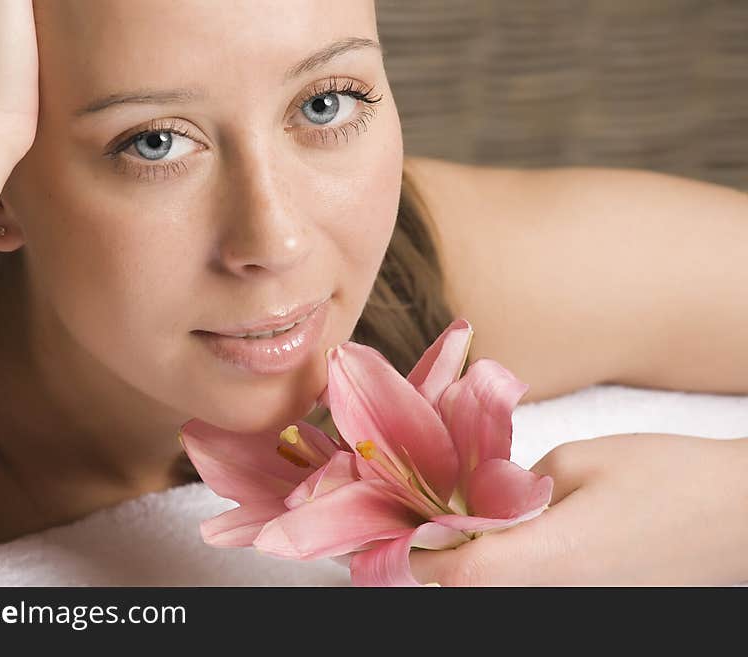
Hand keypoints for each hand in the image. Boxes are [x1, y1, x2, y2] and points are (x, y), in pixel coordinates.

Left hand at [409, 433, 747, 585]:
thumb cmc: (670, 479)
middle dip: (434, 561)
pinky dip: (505, 572)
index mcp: (550, 560)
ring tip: (456, 523)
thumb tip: (477, 501)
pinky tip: (505, 538)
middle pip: (469, 594)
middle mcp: (559, 600)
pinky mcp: (598, 610)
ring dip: (468, 568)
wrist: (744, 519)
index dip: (411, 555)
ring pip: (498, 596)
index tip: (388, 529)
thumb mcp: (579, 461)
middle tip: (415, 520)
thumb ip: (514, 487)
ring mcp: (580, 612)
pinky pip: (532, 594)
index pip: (455, 575)